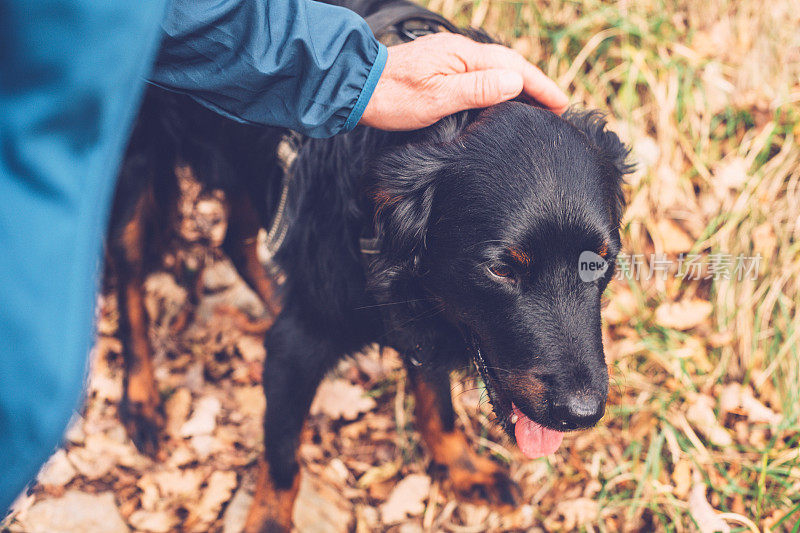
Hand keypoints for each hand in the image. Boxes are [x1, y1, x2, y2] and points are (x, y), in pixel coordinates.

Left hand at [359, 32, 567, 130]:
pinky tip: (500, 98)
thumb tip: (515, 82)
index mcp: (464, 55)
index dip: (540, 86)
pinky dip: (498, 84)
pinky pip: (480, 73)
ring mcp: (450, 58)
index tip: (562, 103)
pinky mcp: (441, 68)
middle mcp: (460, 52)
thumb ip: (477, 89)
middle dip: (535, 84)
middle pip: (509, 65)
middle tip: (557, 106)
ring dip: (519, 84)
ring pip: (495, 69)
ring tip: (537, 104)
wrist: (359, 88)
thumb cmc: (394, 97)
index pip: (514, 68)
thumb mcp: (438, 98)